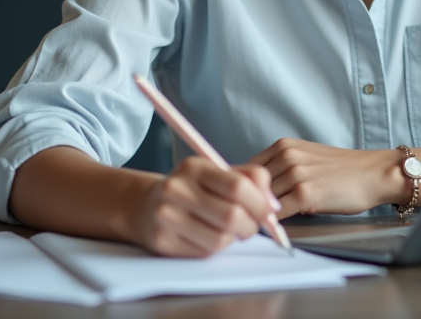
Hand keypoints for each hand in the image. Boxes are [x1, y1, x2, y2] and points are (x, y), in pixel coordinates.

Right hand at [130, 158, 281, 257]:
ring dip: (234, 238)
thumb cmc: (192, 189)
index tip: (269, 210)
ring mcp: (166, 216)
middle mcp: (176, 189)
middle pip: (232, 216)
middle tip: (252, 225)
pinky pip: (205, 252)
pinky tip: (208, 236)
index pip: (238, 186)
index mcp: (194, 167)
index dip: (260, 202)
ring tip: (229, 229)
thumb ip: (250, 179)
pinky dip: (215, 247)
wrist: (146, 205)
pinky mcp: (163, 242)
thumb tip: (273, 205)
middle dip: (252, 225)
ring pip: (221, 238)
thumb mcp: (217, 173)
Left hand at [249, 139, 404, 218]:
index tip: (242, 201)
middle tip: (249, 217)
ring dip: (261, 214)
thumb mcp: (306, 156)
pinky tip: (277, 228)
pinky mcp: (305, 194)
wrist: (373, 173)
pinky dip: (274, 223)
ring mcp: (295, 174)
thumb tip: (254, 188)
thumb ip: (281, 167)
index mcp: (283, 146)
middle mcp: (286, 157)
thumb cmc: (343, 169)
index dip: (244, 188)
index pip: (248, 169)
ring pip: (263, 200)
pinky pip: (278, 214)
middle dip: (250, 203)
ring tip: (262, 224)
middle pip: (252, 186)